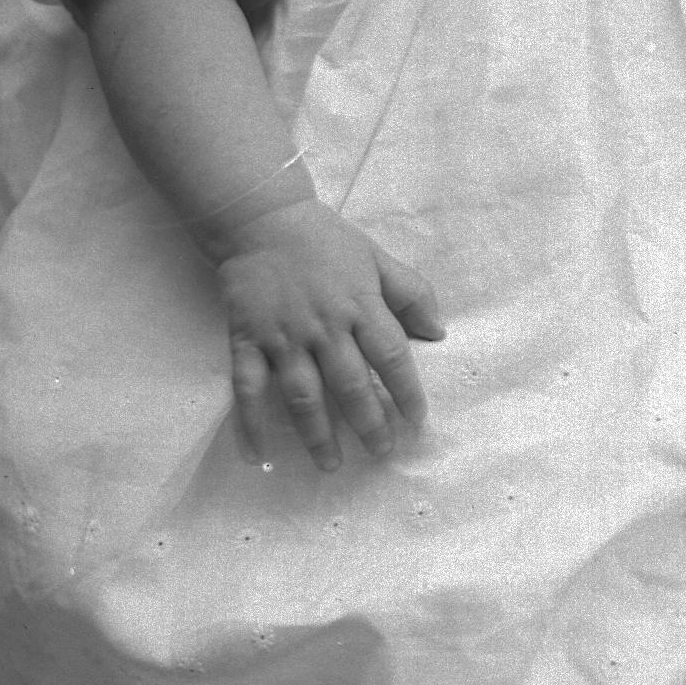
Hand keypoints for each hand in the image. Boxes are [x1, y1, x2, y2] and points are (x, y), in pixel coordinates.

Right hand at [216, 204, 442, 472]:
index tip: (417, 420)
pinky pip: (247, 388)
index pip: (391, 356)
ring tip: (331, 464)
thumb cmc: (325, 241)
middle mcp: (323, 327)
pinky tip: (257, 455)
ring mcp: (282, 337)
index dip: (407, 391)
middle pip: (350, 384)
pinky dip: (251, 423)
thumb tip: (439, 331)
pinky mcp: (246, 341)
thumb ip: (411, 293)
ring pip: (302, 395)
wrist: (261, 220)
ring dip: (317, 434)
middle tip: (380, 452)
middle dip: (368, 423)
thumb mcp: (377, 258)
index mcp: (359, 305)